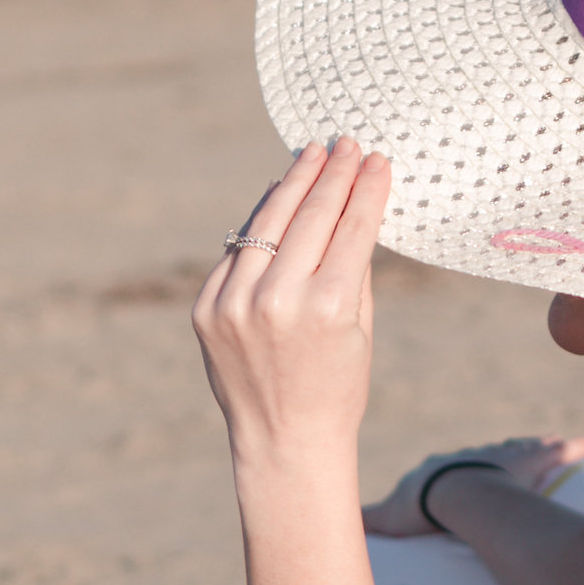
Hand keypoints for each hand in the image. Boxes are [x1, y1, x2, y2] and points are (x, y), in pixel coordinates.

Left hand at [193, 139, 390, 476]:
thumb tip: (352, 204)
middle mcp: (278, 300)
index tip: (377, 159)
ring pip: (267, 224)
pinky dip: (259, 222)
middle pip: (310, 216)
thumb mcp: (360, 327)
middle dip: (332, 175)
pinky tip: (277, 197)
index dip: (366, 189)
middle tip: (346, 145)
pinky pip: (237, 251)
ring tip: (312, 156)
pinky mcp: (206, 309)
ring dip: (292, 184)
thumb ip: (353, 265)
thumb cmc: (337, 385)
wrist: (284, 439)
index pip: (351, 228)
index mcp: (329, 307)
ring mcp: (235, 304)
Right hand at [362, 435, 583, 533]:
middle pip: (495, 453)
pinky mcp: (531, 461)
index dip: (467, 468)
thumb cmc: (417, 507)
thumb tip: (340, 527)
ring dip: (543, 448)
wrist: (446, 495)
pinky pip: (560, 450)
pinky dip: (578, 446)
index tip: (475, 469)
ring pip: (528, 449)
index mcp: (446, 468)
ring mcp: (505, 457)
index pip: (458, 466)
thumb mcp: (389, 517)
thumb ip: (367, 522)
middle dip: (508, 454)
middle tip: (523, 454)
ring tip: (561, 443)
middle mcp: (478, 456)